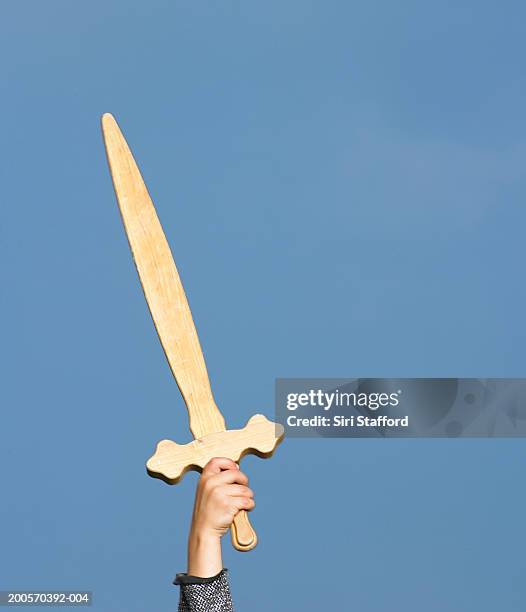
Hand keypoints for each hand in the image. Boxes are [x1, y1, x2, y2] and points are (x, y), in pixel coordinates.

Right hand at [187, 458, 254, 576]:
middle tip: (245, 489)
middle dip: (244, 481)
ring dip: (248, 496)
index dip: (229, 463)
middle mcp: (210, 483)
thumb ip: (217, 479)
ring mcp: (218, 494)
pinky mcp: (228, 505)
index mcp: (205, 478)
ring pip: (244, 489)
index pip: (217, 461)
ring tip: (243, 502)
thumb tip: (237, 468)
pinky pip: (247, 501)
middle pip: (236, 474)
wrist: (203, 531)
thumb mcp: (206, 490)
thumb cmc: (208, 510)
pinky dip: (250, 505)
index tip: (235, 470)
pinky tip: (247, 508)